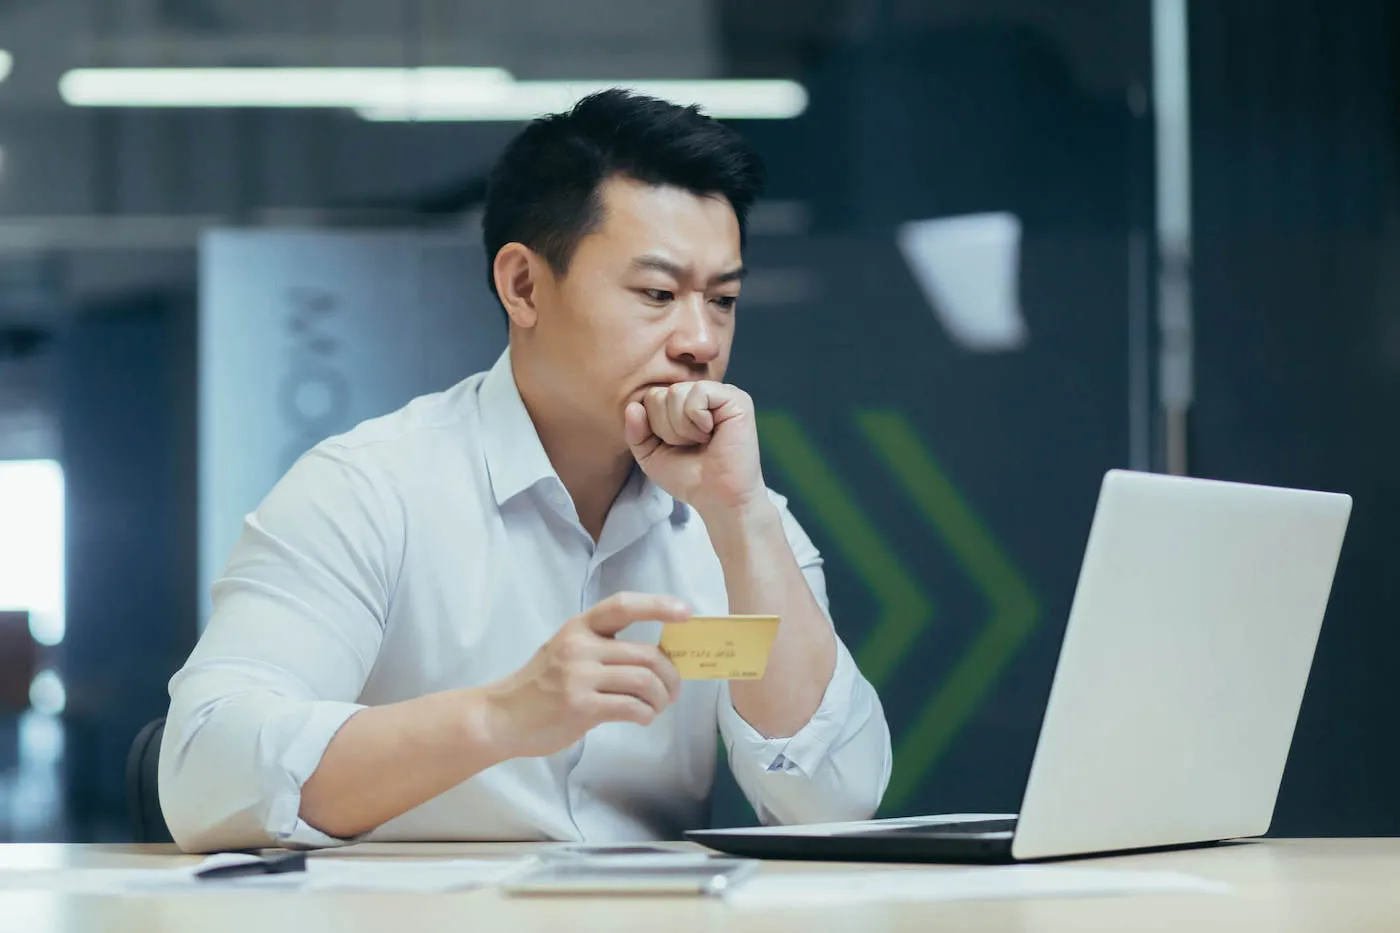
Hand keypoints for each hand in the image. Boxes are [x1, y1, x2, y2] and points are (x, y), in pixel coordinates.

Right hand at [482, 593, 689, 758]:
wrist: (502, 717)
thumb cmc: (541, 686)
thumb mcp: (566, 652)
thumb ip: (603, 649)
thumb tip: (656, 660)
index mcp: (579, 627)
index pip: (623, 606)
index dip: (657, 606)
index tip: (685, 612)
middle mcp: (580, 646)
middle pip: (646, 653)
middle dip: (670, 675)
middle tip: (672, 691)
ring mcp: (579, 676)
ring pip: (643, 680)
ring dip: (660, 698)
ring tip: (656, 707)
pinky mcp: (580, 706)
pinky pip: (630, 707)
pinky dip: (645, 714)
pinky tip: (642, 718)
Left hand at [624, 381, 764, 515]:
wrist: (717, 498)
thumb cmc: (689, 477)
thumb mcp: (650, 455)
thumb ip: (636, 432)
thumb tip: (632, 406)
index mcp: (682, 404)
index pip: (650, 398)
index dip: (654, 428)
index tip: (676, 447)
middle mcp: (700, 395)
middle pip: (659, 394)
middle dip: (667, 428)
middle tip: (691, 445)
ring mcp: (719, 394)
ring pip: (675, 393)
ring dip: (682, 427)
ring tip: (702, 441)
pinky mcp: (735, 398)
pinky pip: (698, 392)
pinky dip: (697, 418)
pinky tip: (711, 433)